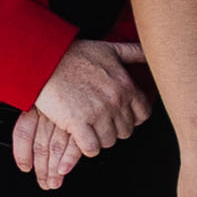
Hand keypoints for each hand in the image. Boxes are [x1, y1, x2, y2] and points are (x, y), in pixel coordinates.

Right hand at [17, 39, 146, 190]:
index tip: (120, 117)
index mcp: (126, 85)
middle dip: (114, 129)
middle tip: (100, 123)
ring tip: (89, 129)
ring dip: (100, 138)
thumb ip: (134, 52)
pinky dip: (87, 147)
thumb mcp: (110, 49)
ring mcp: (98, 113)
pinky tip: (80, 137)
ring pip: (109, 141)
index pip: (143, 114)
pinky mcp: (78, 122)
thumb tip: (151, 53)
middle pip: (126, 131)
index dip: (132, 118)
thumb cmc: (75, 54)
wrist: (45, 61)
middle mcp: (116, 100)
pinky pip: (91, 148)